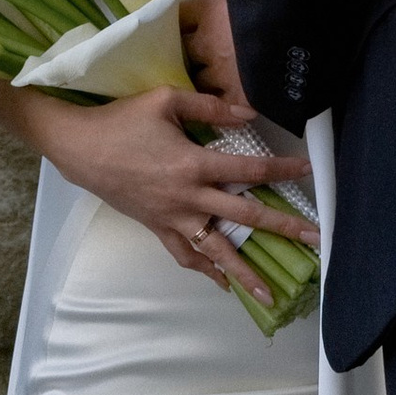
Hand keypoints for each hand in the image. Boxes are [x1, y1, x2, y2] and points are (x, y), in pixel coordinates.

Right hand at [38, 87, 313, 281]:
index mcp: (193, 164)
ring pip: (216, 250)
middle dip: (282, 228)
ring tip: (270, 294)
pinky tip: (223, 283)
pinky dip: (205, 270)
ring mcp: (173, 218)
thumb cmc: (122, 121)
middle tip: (314, 241)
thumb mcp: (166, 100)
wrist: (80, 149)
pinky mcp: (158, 228)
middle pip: (244, 217)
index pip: (249, 170)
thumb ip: (211, 107)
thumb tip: (249, 114)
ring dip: (245, 272)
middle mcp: (188, 198)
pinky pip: (185, 255)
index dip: (281, 169)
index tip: (307, 170)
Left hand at [180, 0, 250, 114]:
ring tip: (221, 77)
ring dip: (208, 78)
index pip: (181, 18)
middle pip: (186, 51)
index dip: (186, 22)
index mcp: (209, 9)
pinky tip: (237, 98)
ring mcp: (222, 72)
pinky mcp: (240, 95)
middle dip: (193, 52)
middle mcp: (208, 42)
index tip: (190, 24)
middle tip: (203, 52)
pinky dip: (228, 103)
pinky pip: (224, 104)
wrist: (305, 23)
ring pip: (201, 81)